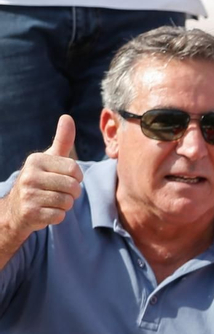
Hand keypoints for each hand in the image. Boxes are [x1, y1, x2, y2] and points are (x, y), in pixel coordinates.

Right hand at [2, 116, 81, 239]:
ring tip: (52, 201)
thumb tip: (67, 117)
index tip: (66, 178)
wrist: (17, 209)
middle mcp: (29, 175)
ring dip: (65, 204)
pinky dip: (58, 216)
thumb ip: (62, 140)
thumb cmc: (40, 180)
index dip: (77, 177)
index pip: (74, 169)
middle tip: (60, 192)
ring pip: (68, 202)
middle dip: (73, 192)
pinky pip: (60, 216)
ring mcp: (28, 195)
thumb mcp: (50, 159)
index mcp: (36, 160)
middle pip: (73, 186)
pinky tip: (46, 211)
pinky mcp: (30, 213)